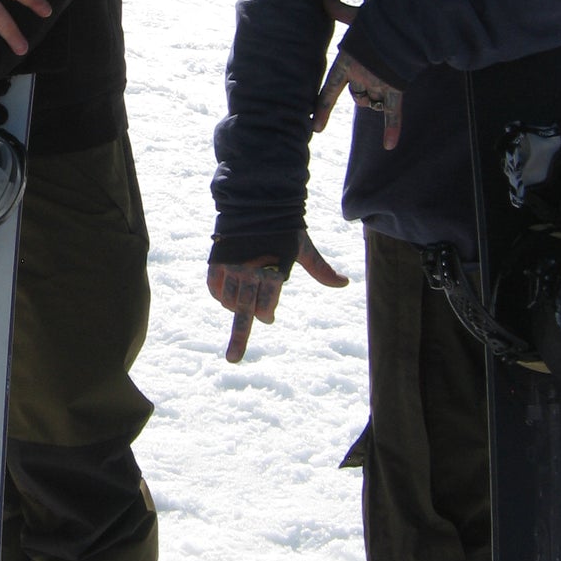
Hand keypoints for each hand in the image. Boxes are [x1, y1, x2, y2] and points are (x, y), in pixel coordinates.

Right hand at [207, 231, 347, 363]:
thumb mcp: (303, 248)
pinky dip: (219, 294)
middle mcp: (252, 272)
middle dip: (240, 339)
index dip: (268, 315)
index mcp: (274, 272)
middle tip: (233, 358)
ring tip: (236, 309)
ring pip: (229, 301)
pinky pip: (215, 287)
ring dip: (233, 308)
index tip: (269, 318)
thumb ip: (321, 269)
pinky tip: (224, 295)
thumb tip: (346, 283)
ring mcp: (233, 267)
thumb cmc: (284, 226)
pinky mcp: (218, 260)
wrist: (257, 201)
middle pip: (245, 312)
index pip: (267, 307)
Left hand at [312, 0, 402, 148]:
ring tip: (386, 81)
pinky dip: (392, 129)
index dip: (321, 108)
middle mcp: (361, 76)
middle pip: (356, 96)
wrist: (404, 24)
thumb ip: (338, 10)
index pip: (329, 90)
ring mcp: (378, 84)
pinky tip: (389, 146)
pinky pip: (393, 112)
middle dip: (361, 94)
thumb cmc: (378, 19)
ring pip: (372, 102)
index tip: (314, 126)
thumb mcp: (355, 15)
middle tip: (370, 79)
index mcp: (348, 62)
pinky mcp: (396, 88)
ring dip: (376, 100)